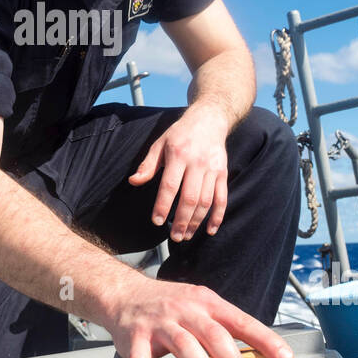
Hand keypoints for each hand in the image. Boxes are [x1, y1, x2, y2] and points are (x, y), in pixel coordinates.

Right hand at [102, 278, 293, 357]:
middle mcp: (184, 310)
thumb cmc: (168, 305)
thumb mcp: (198, 305)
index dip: (265, 340)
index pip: (241, 321)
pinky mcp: (136, 338)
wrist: (124, 293)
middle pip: (214, 336)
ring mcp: (159, 324)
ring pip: (185, 347)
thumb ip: (220, 328)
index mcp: (206, 303)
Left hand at [128, 104, 229, 240]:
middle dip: (182, 220)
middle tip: (174, 237)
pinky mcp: (223, 174)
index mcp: (178, 155)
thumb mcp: (160, 144)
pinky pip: (222, 198)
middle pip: (189, 197)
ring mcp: (212, 169)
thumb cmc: (180, 134)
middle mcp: (197, 163)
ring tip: (187, 235)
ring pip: (206, 201)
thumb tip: (133, 181)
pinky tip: (210, 230)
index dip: (163, 205)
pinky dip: (217, 216)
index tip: (157, 221)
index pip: (170, 185)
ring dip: (196, 221)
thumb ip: (148, 165)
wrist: (209, 120)